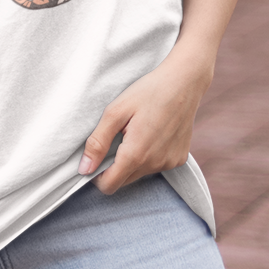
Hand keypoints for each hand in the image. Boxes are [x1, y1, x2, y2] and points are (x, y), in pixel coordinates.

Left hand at [78, 50, 211, 194]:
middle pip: (123, 181)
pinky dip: (149, 156)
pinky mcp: (179, 159)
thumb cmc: (147, 92)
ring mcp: (169, 163)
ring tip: (135, 132)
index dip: (96, 176)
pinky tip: (151, 134)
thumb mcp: (115, 112)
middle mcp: (155, 164)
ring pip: (139, 174)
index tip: (96, 157)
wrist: (184, 83)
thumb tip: (84, 169)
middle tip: (115, 138)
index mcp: (136, 154)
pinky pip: (156, 166)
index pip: (109, 186)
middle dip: (114, 167)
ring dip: (132, 161)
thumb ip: (97, 142)